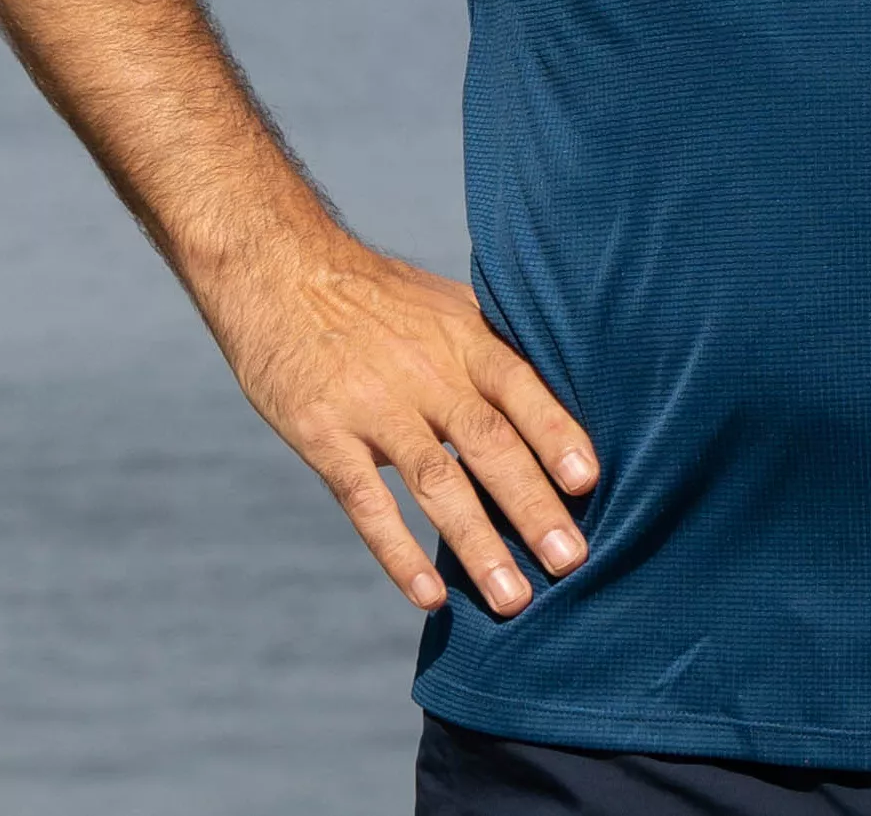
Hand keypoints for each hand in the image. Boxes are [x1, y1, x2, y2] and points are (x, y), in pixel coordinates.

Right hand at [198, 238, 598, 616]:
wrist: (280, 270)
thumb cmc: (376, 295)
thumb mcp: (444, 304)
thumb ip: (492, 350)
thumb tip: (557, 396)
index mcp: (463, 336)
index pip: (521, 386)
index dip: (556, 432)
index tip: (590, 481)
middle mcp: (427, 371)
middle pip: (489, 443)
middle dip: (533, 505)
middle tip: (572, 561)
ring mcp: (374, 406)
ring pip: (436, 482)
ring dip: (477, 544)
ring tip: (513, 599)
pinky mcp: (325, 435)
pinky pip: (367, 502)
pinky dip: (398, 552)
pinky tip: (429, 595)